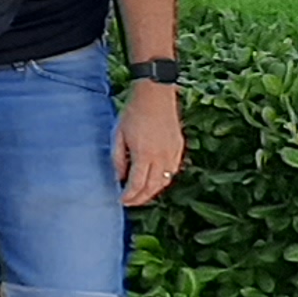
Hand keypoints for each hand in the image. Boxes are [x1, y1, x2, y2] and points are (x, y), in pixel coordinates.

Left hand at [116, 84, 185, 206]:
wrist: (155, 94)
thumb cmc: (133, 112)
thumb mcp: (118, 135)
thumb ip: (118, 158)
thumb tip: (119, 177)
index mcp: (144, 155)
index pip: (137, 184)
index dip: (129, 196)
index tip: (121, 200)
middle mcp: (161, 157)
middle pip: (152, 187)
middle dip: (141, 198)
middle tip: (130, 202)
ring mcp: (172, 152)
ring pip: (164, 181)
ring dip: (153, 191)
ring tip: (141, 194)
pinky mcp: (178, 147)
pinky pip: (172, 170)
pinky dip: (163, 179)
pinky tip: (154, 180)